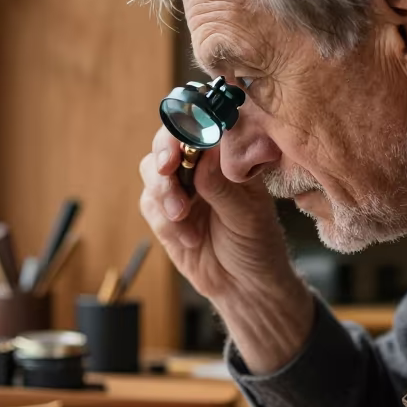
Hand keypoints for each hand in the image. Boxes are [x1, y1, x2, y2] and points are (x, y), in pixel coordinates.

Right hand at [139, 126, 313, 372]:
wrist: (244, 287)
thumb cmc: (257, 245)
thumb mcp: (247, 215)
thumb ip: (222, 185)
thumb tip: (206, 154)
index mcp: (227, 156)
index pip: (203, 123)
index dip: (188, 120)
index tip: (183, 134)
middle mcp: (200, 166)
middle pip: (167, 139)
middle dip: (163, 152)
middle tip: (167, 168)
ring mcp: (180, 188)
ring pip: (152, 171)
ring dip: (163, 192)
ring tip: (182, 216)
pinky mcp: (163, 213)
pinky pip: (149, 205)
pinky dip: (166, 222)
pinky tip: (189, 238)